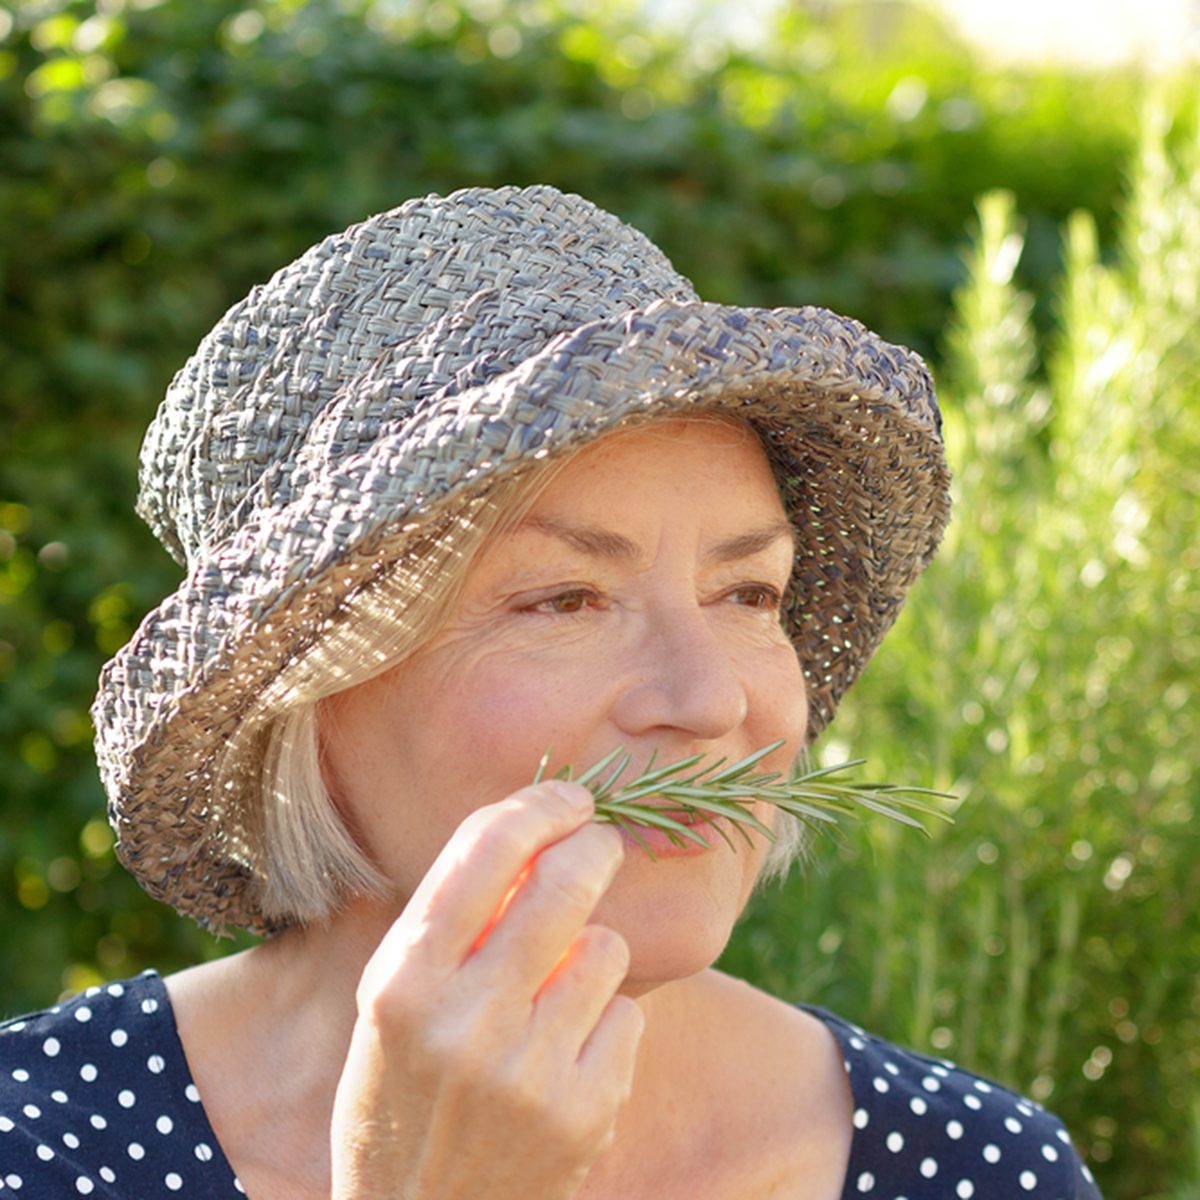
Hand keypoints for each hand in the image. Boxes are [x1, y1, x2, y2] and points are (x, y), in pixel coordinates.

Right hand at [329, 780, 642, 1199]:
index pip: (483, 852)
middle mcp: (463, 1021)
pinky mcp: (585, 1112)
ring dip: (594, 950)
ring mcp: (529, 1072)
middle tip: (599, 842)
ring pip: (606, 946)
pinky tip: (570, 1055)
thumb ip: (452, 923)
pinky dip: (607, 1021)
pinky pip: (627, 1015)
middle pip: (563, 884)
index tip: (569, 795)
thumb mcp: (393, 1005)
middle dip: (594, 846)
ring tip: (559, 990)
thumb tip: (536, 831)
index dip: (537, 805)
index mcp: (402, 982)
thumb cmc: (405, 1093)